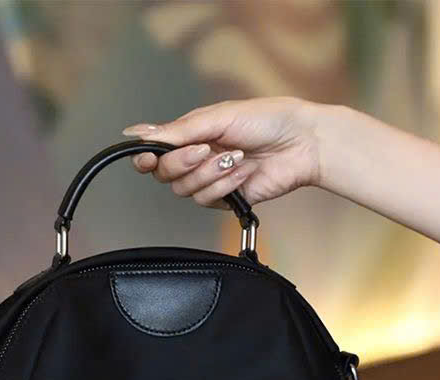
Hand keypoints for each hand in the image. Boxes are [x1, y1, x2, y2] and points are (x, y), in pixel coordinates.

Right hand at [122, 97, 320, 209]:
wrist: (302, 144)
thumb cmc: (268, 120)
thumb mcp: (217, 117)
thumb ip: (177, 130)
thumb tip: (137, 132)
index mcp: (192, 134)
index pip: (155, 152)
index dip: (145, 158)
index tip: (145, 159)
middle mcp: (197, 158)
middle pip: (165, 174)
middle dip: (182, 163)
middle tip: (205, 150)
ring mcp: (211, 179)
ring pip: (186, 190)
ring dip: (210, 173)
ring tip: (235, 157)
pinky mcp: (225, 198)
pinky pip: (208, 200)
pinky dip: (225, 185)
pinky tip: (244, 172)